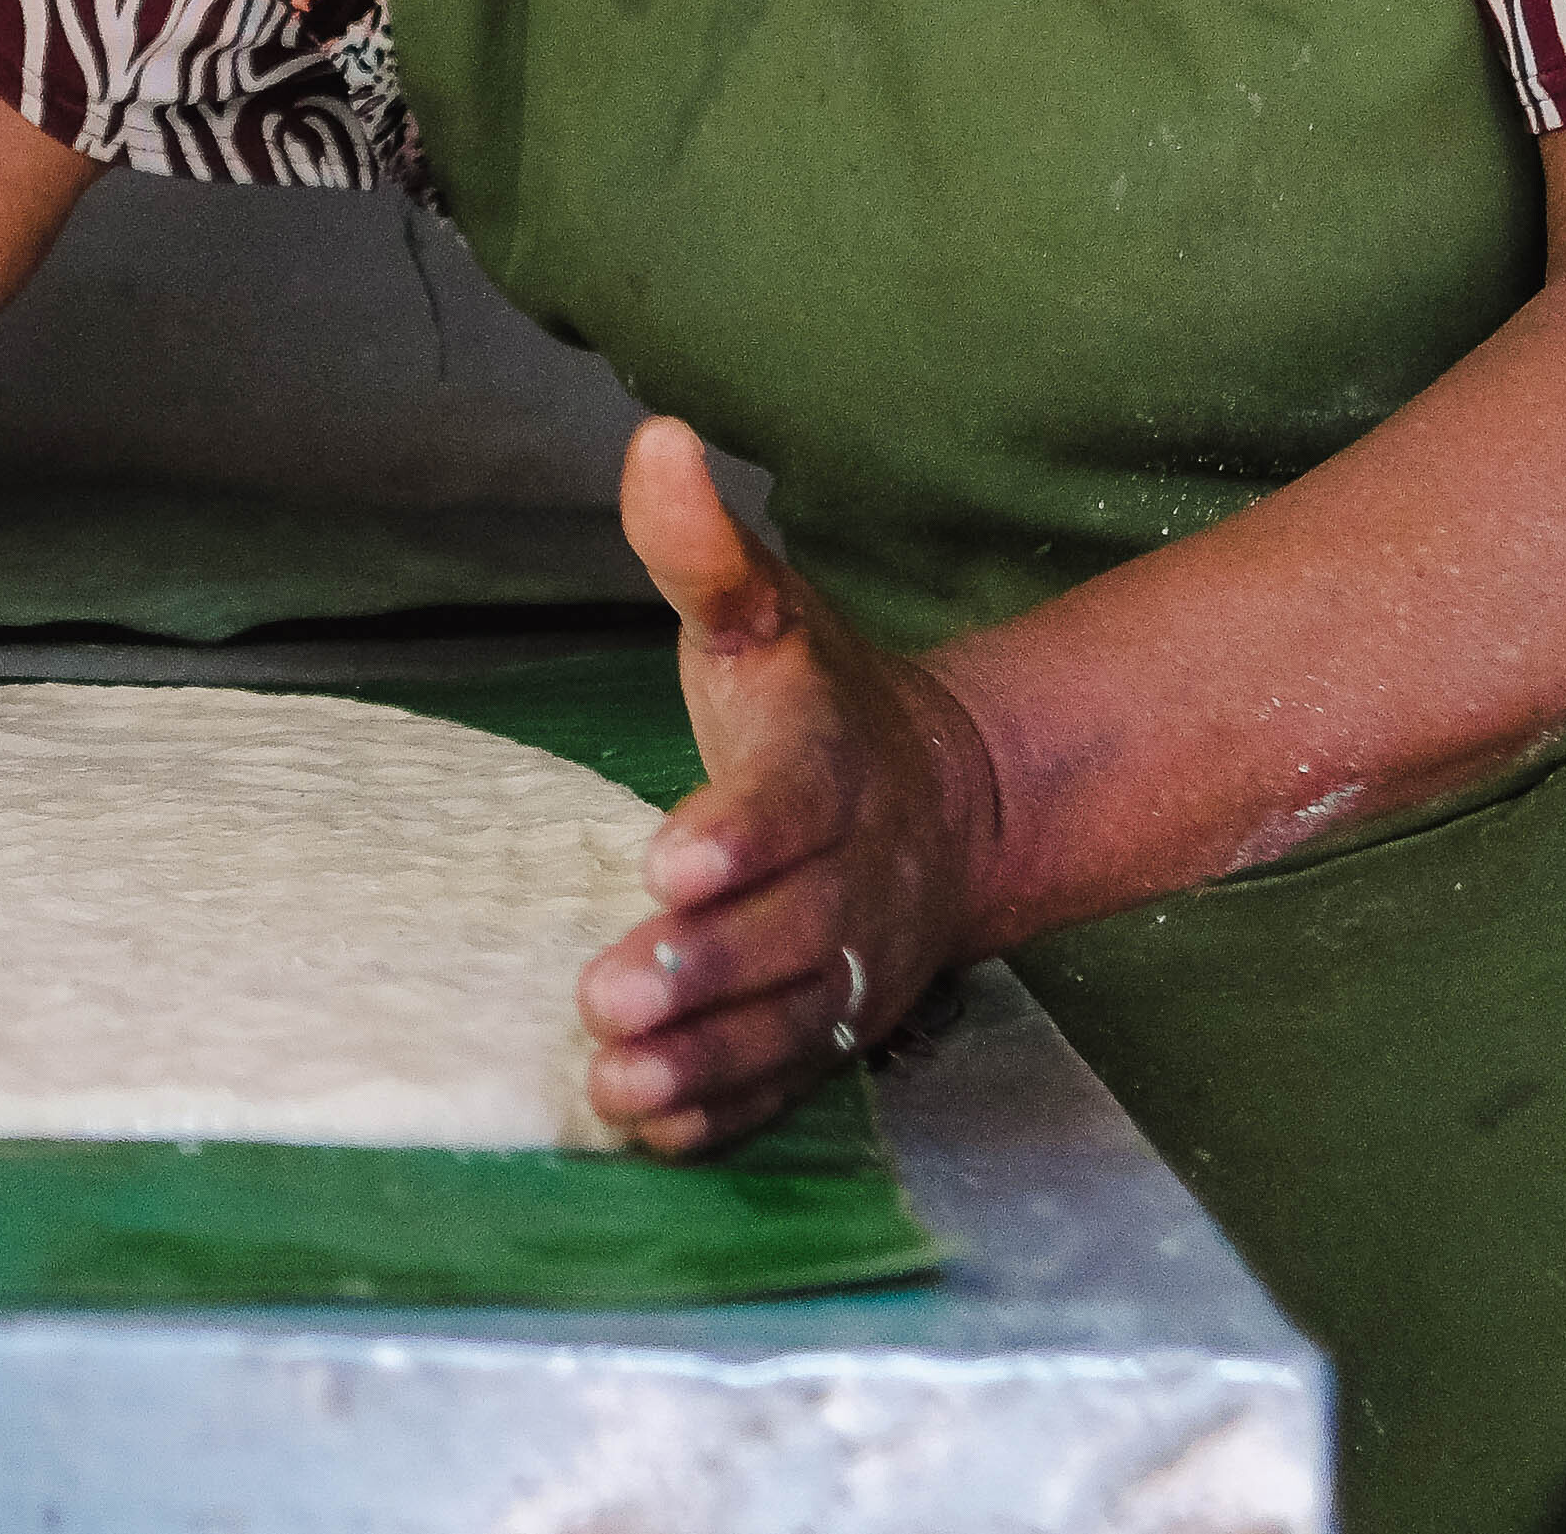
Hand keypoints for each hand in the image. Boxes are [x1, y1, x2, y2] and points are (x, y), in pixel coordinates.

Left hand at [576, 419, 996, 1156]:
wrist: (954, 805)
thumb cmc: (822, 703)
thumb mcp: (767, 612)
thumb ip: (703, 546)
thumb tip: (654, 440)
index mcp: (830, 768)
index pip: (788, 805)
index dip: (737, 837)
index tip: (669, 858)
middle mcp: (850, 876)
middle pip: (786, 932)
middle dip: (704, 966)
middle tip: (611, 990)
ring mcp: (848, 963)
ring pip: (786, 1022)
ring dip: (704, 1056)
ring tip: (617, 1079)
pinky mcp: (831, 1028)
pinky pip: (787, 1079)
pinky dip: (726, 1110)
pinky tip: (654, 1126)